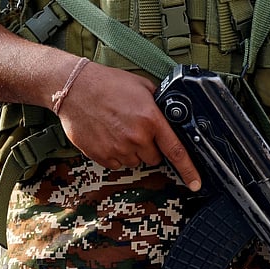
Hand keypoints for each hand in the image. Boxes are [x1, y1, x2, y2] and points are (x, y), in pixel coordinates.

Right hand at [55, 60, 201, 189]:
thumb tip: (171, 116)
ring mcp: (118, 148)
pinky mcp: (102, 155)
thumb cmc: (107, 84)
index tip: (196, 183)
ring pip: (136, 162)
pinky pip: (118, 164)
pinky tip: (108, 136)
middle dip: (150, 148)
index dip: (189, 170)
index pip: (176, 151)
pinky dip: (116, 154)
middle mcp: (136, 137)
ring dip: (132, 151)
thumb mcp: (142, 86)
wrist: (73, 88)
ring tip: (119, 130)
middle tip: (136, 130)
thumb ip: (160, 104)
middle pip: (155, 158)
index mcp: (151, 120)